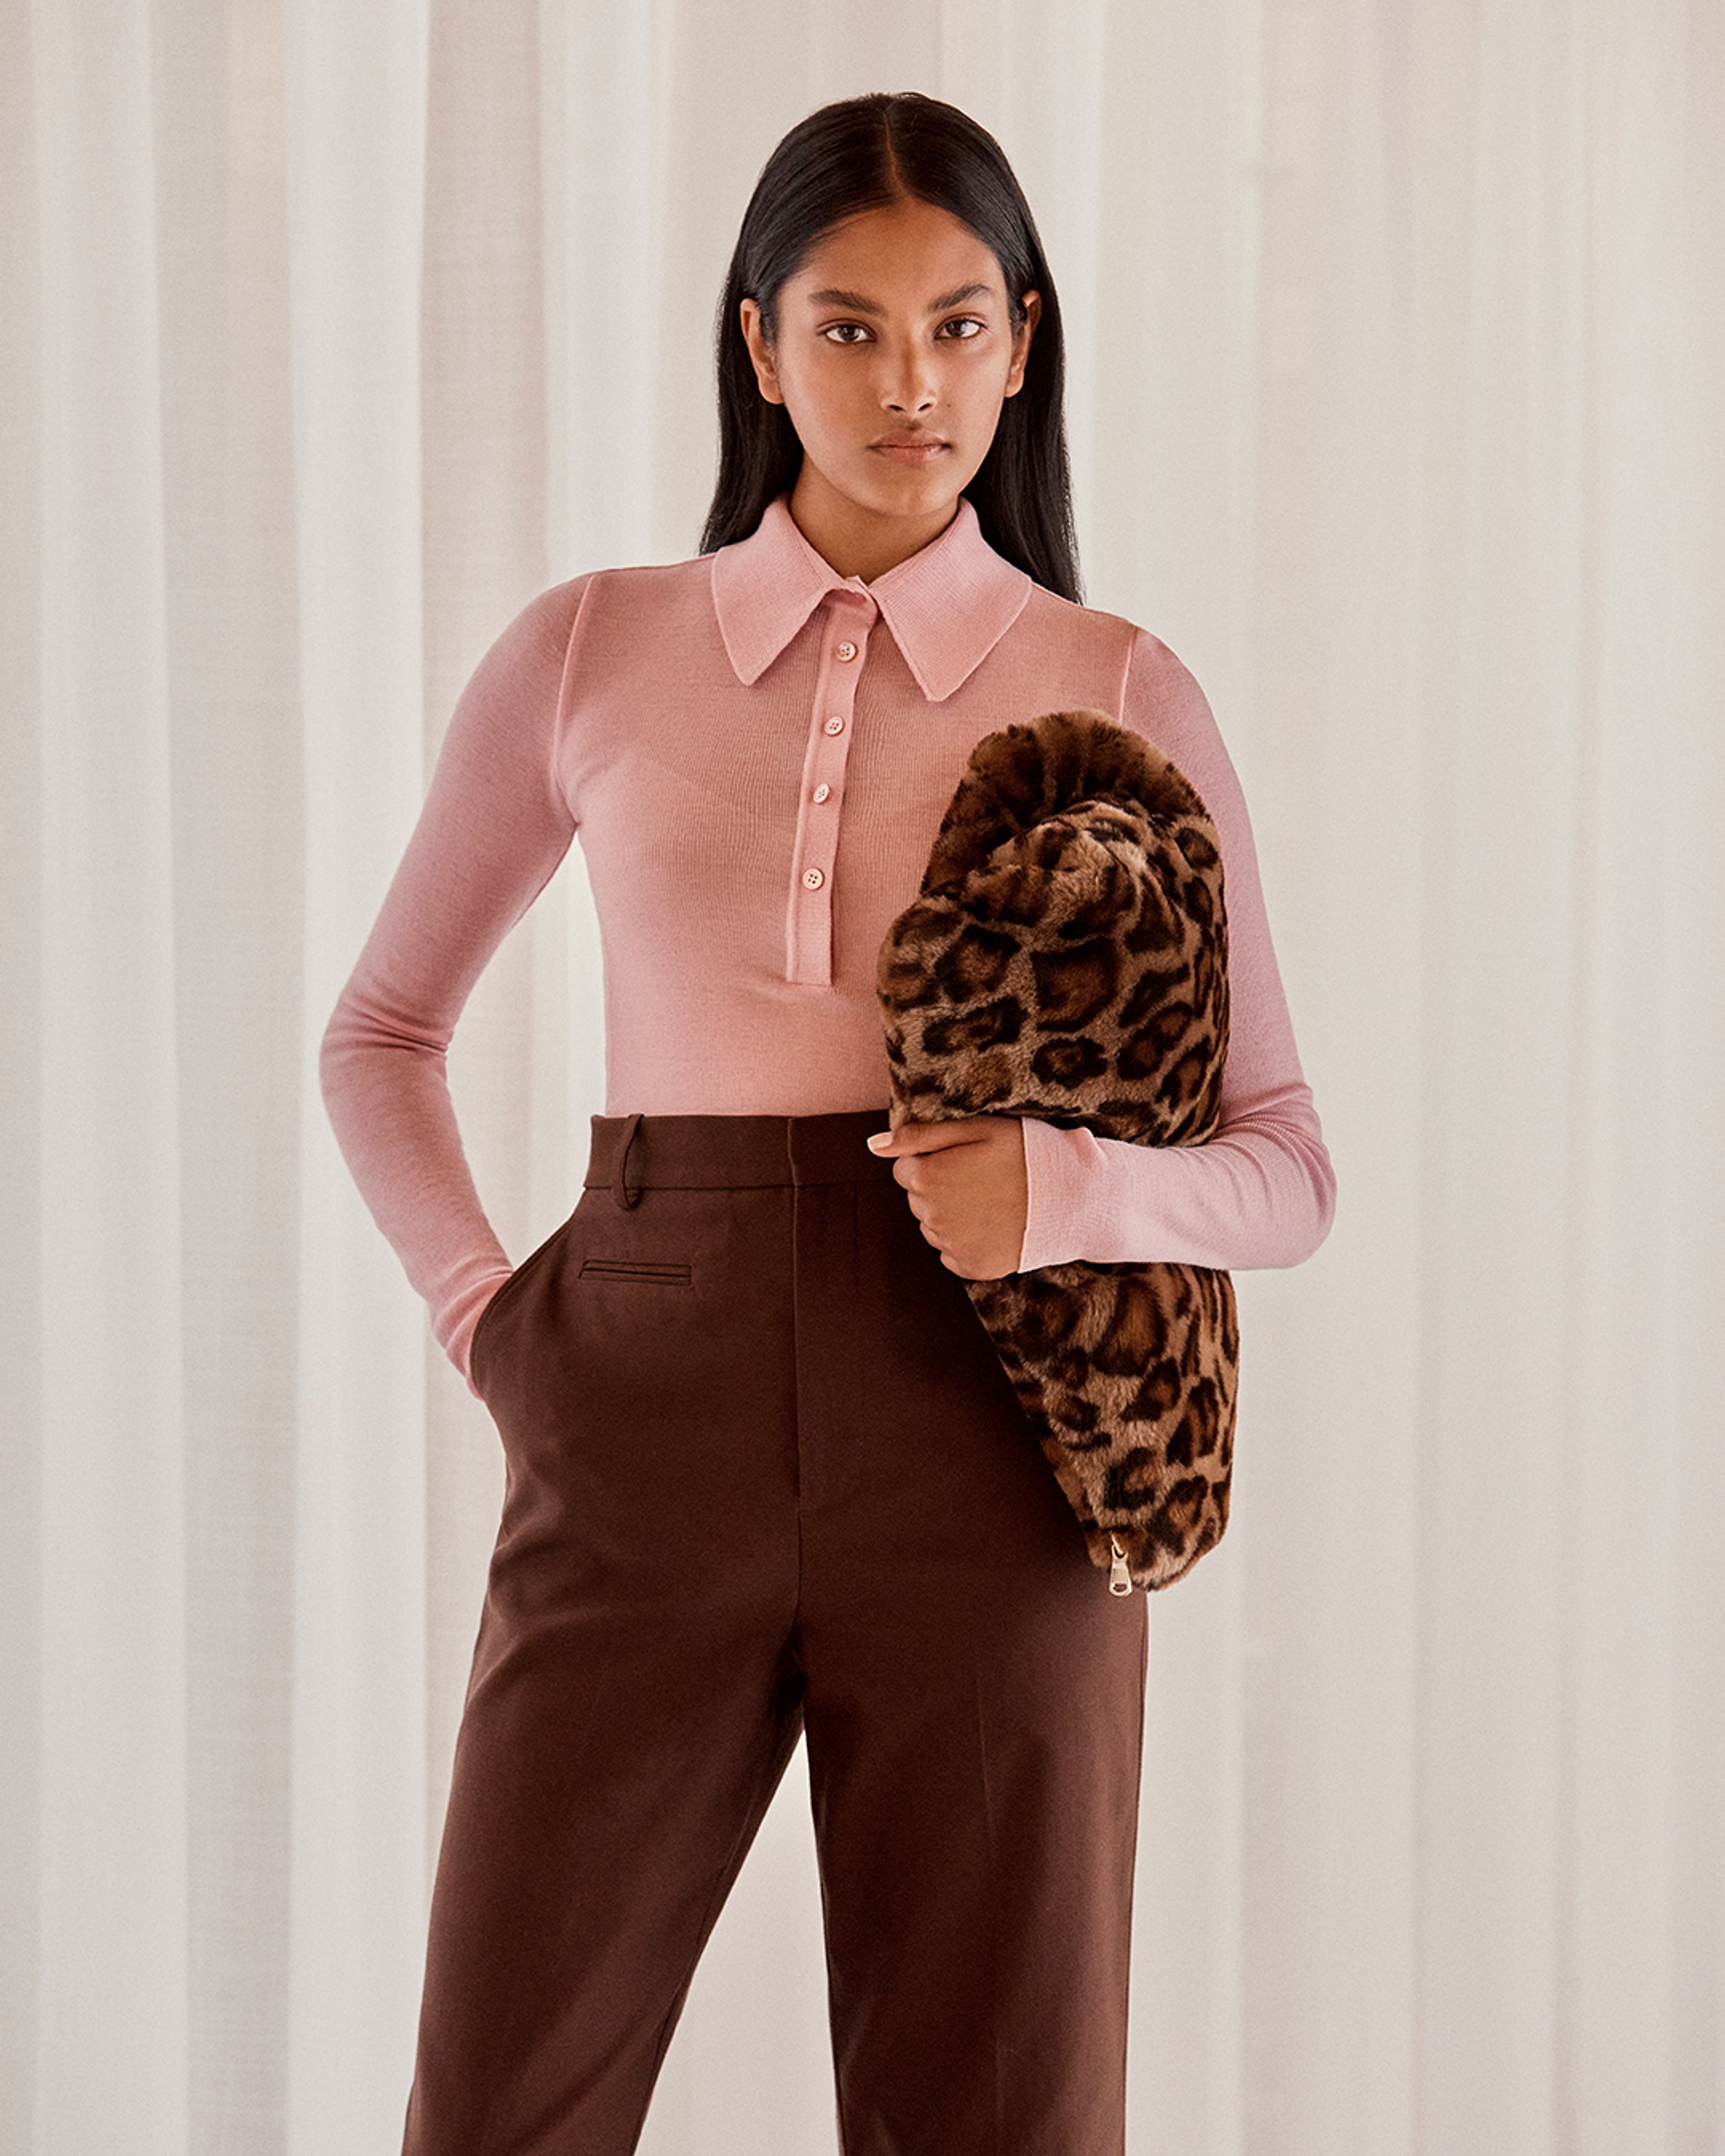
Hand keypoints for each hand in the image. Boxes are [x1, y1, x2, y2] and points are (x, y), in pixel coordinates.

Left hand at [865, 1116, 1026, 1278]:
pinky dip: (966, 1241)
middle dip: (940, 1187)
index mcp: (928, 1177)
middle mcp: (932, 1216)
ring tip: (991, 1200)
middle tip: (981, 1177)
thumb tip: (873, 1144)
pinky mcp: (973, 1267)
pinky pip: (952, 1253)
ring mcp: (952, 1245)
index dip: (933, 1160)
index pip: (904, 1169)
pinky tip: (993, 1224)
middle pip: (918, 1199)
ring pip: (933, 1226)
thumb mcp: (974, 1129)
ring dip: (952, 1214)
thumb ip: (919, 1135)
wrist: (1073, 1195)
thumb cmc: (1024, 1151)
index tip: (964, 1158)